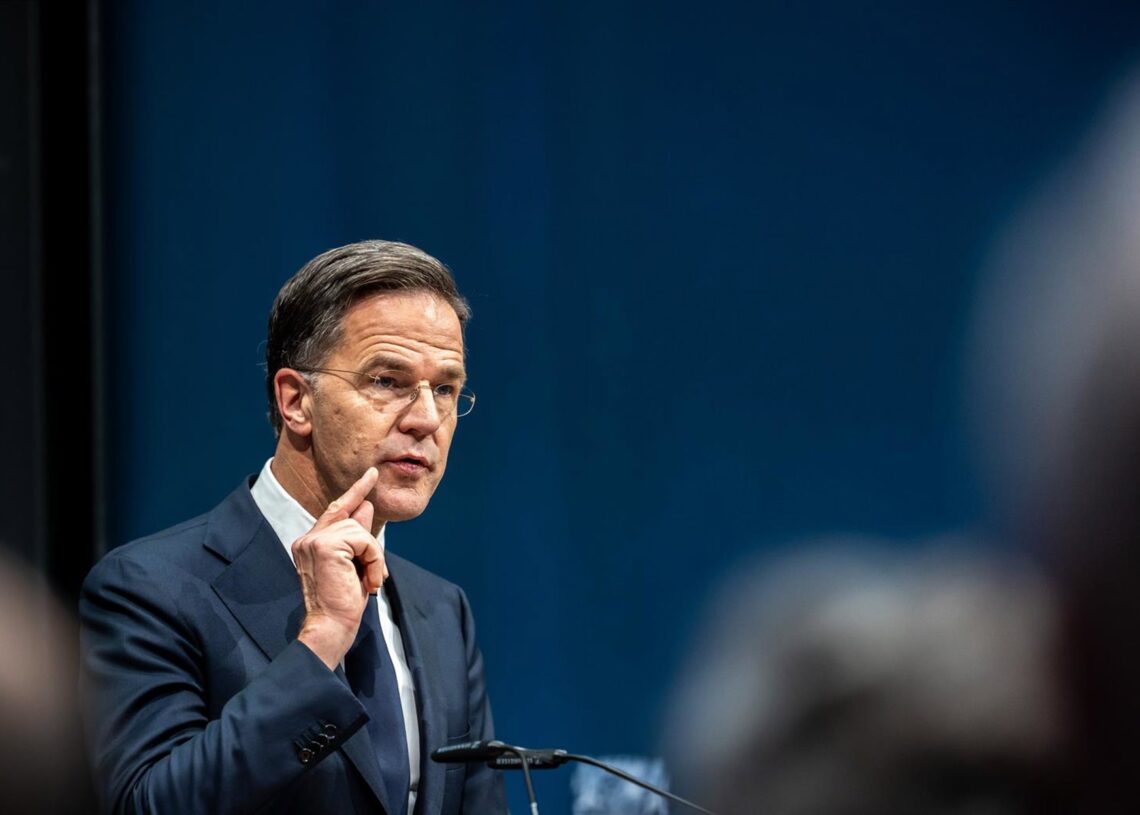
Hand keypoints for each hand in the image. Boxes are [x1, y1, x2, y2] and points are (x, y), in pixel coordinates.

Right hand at [293, 467, 386, 668]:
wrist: (331, 626)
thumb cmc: (343, 601)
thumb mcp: (355, 564)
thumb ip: (357, 536)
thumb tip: (366, 506)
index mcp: (310, 543)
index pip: (337, 509)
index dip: (356, 491)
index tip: (372, 474)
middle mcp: (307, 538)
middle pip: (351, 517)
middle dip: (368, 532)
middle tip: (374, 564)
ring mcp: (313, 540)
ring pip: (360, 529)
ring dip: (373, 556)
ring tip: (369, 580)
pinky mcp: (325, 545)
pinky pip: (364, 539)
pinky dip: (374, 559)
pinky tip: (369, 580)